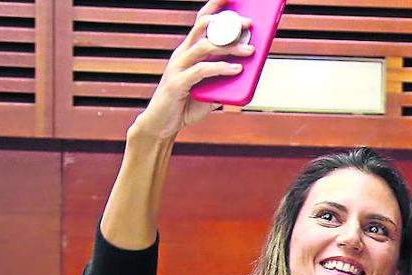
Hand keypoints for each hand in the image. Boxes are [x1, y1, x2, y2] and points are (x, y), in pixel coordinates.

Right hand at [130, 0, 253, 140]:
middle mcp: (182, 54)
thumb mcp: (211, 90)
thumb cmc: (186, 105)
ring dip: (230, 48)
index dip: (215, 7)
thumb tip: (248, 73)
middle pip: (203, 28)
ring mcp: (178, 67)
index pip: (202, 23)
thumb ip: (225, 79)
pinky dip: (221, 69)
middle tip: (249, 23)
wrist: (161, 125)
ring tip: (250, 50)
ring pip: (205, 48)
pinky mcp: (178, 83)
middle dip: (227, 23)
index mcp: (188, 51)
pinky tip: (237, 70)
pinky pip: (202, 71)